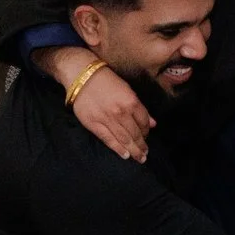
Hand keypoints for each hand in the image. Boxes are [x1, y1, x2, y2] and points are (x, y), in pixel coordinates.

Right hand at [34, 48, 154, 161]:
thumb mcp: (127, 89)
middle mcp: (120, 112)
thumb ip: (139, 107)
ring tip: (139, 158)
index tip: (146, 136)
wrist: (82, 76)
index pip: (143, 121)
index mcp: (131, 101)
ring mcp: (106, 119)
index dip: (147, 131)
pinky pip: (108, 139)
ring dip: (133, 150)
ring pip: (123, 139)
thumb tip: (152, 123)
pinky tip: (125, 155)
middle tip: (145, 154)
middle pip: (135, 133)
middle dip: (142, 145)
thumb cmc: (107, 80)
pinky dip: (118, 148)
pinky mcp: (93, 124)